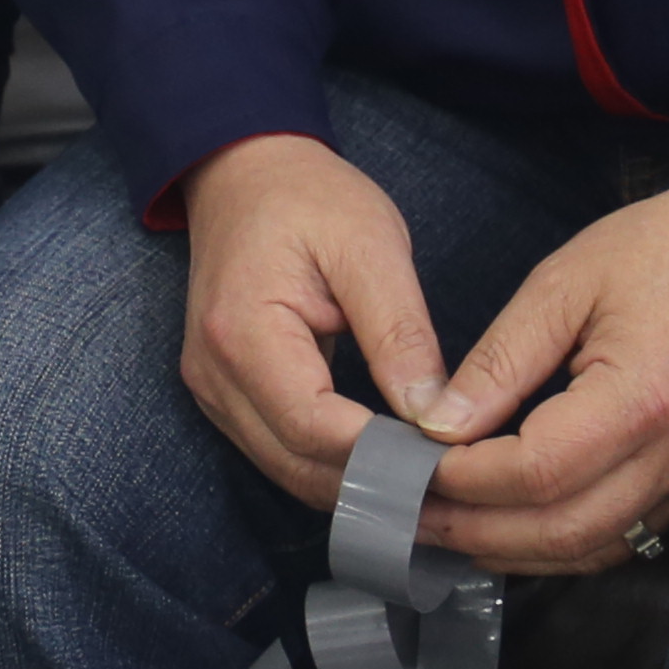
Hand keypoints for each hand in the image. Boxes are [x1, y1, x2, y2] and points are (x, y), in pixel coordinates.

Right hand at [175, 132, 448, 507]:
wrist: (243, 170)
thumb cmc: (308, 197)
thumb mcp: (371, 246)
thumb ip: (400, 333)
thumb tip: (436, 419)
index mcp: (242, 332)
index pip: (315, 429)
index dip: (384, 459)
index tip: (453, 467)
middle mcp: (214, 374)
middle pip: (298, 465)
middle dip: (377, 489)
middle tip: (456, 498)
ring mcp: (213, 389)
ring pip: (289, 471)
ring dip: (358, 489)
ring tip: (432, 493)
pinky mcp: (227, 394)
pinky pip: (281, 452)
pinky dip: (335, 469)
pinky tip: (388, 470)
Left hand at [410, 141, 668, 573]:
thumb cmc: (666, 249)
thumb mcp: (566, 281)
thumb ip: (501, 359)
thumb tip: (438, 423)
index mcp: (642, 397)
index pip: (535, 471)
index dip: (462, 479)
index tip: (407, 464)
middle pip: (560, 531)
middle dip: (474, 531)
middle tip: (407, 512)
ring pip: (590, 549)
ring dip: (512, 551)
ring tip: (445, 526)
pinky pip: (621, 539)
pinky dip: (559, 545)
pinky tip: (511, 526)